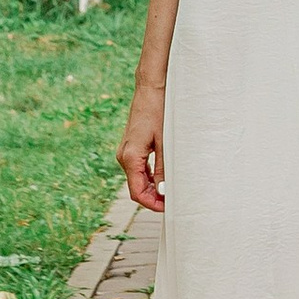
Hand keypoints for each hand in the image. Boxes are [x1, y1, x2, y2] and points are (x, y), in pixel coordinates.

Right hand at [118, 85, 165, 212]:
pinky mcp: (131, 147)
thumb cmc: (158, 111)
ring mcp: (126, 152)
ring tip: (171, 191)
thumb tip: (164, 192)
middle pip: (136, 188)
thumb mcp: (165, 142)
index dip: (152, 204)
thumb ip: (163, 169)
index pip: (137, 192)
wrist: (150, 89)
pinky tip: (164, 178)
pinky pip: (138, 169)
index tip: (168, 208)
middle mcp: (124, 156)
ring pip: (137, 179)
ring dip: (152, 188)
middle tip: (174, 202)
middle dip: (153, 198)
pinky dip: (149, 177)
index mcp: (130, 157)